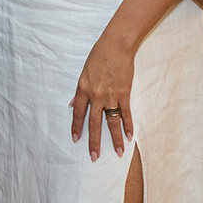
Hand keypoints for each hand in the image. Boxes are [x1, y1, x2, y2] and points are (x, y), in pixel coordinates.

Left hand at [70, 33, 134, 160]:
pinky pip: (125, 114)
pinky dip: (128, 126)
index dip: (76, 127)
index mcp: (83, 89)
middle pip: (94, 123)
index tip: (75, 139)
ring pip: (111, 123)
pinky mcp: (123, 94)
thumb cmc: (99, 55)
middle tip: (94, 156)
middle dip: (94, 141)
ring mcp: (110, 96)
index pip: (78, 113)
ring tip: (118, 152)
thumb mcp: (84, 72)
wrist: (115, 46)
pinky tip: (130, 137)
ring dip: (115, 139)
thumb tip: (72, 103)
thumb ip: (79, 90)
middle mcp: (95, 96)